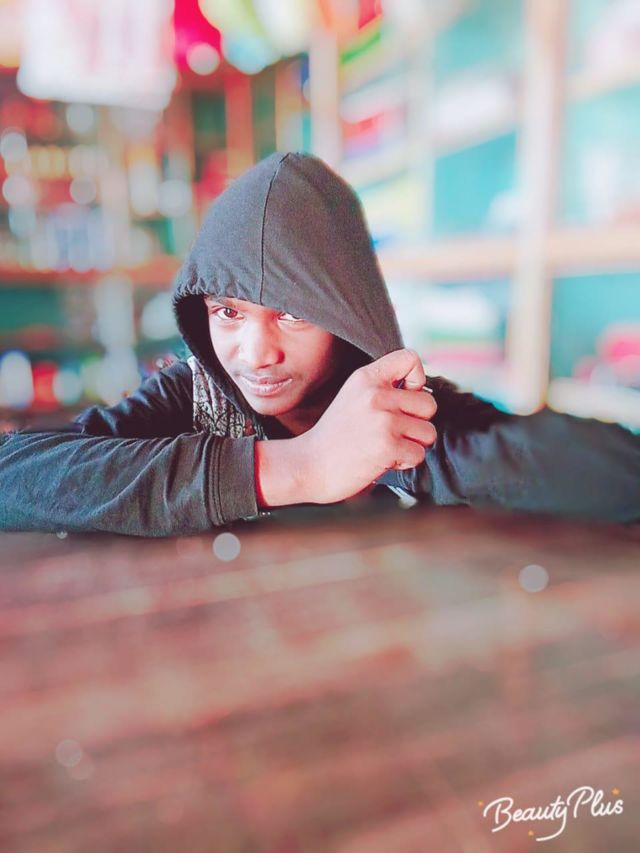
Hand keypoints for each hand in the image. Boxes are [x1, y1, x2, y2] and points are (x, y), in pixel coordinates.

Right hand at [297, 348, 436, 503]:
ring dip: (412, 445)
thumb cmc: (333, 437)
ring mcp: (383, 420)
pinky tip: (382, 460)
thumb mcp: (353, 396)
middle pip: (429, 403)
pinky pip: (419, 454)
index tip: (405, 396)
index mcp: (366, 378)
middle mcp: (376, 395)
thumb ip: (383, 388)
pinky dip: (405, 462)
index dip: (418, 379)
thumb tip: (420, 390)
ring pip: (428, 432)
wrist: (308, 465)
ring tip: (386, 446)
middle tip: (393, 432)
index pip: (410, 359)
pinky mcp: (388, 446)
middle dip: (417, 423)